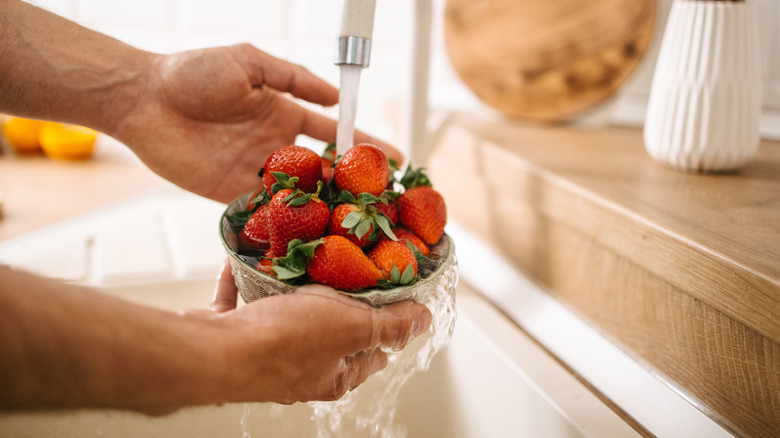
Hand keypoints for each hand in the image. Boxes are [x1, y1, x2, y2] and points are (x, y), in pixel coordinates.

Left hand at [112, 44, 402, 203]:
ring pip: (300, 195)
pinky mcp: (230, 193)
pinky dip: (289, 221)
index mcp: (283, 114)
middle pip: (323, 171)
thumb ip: (294, 79)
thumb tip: (335, 98)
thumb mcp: (251, 62)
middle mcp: (274, 147)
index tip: (397, 160)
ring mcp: (254, 172)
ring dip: (327, 208)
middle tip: (386, 202)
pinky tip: (314, 234)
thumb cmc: (193, 72)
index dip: (367, 146)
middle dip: (354, 185)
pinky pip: (267, 209)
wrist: (144, 98)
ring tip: (359, 223)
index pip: (334, 135)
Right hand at [209, 261, 431, 402]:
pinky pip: (243, 303)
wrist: (212, 352)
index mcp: (334, 374)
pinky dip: (247, 281)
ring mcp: (264, 354)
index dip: (388, 324)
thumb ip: (390, 325)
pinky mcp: (233, 336)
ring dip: (291, 288)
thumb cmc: (283, 342)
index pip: (375, 352)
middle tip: (345, 266)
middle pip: (330, 332)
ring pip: (284, 316)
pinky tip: (250, 259)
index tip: (393, 294)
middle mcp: (300, 370)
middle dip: (337, 300)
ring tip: (301, 258)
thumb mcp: (352, 327)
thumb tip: (423, 321)